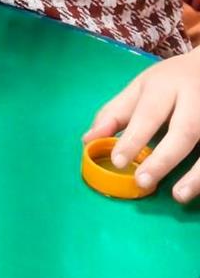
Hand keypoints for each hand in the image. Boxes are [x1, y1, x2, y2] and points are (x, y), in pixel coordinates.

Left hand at [83, 49, 199, 202]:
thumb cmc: (170, 81)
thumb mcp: (140, 88)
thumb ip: (114, 114)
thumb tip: (88, 141)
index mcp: (167, 85)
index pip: (149, 113)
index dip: (134, 138)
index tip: (118, 161)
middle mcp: (196, 98)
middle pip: (185, 130)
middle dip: (164, 158)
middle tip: (143, 182)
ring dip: (197, 174)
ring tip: (178, 195)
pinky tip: (197, 190)